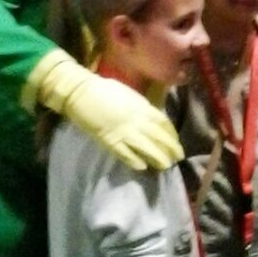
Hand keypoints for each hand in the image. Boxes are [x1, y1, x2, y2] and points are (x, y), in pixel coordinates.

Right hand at [35, 53, 181, 170]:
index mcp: (141, 106)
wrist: (81, 93)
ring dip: (157, 158)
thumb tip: (151, 117)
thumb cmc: (104, 89)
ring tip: (165, 166)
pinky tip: (142, 167)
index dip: (172, 134)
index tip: (176, 142)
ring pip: (145, 147)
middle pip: (158, 137)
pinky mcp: (109, 140)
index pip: (163, 122)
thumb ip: (142, 107)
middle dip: (170, 148)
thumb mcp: (130, 95)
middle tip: (177, 158)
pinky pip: (125, 153)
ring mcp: (123, 131)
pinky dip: (134, 161)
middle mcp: (136, 120)